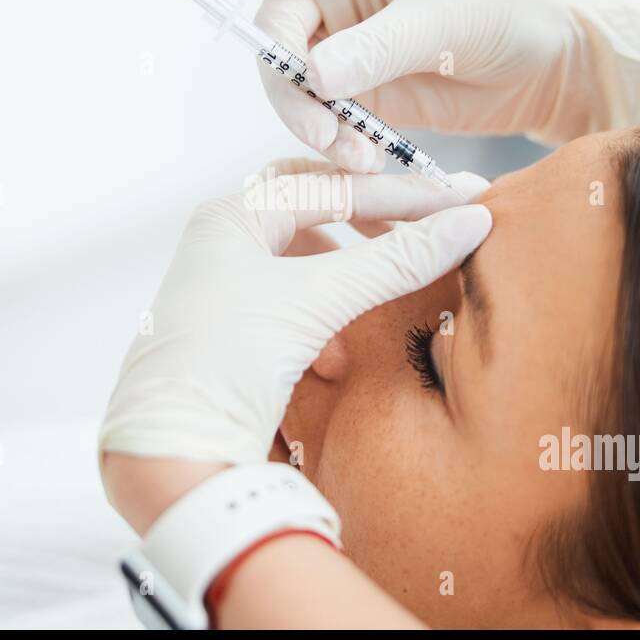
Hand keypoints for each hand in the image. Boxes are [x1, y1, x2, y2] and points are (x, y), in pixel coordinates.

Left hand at [99, 163, 491, 482]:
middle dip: (373, 223)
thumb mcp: (317, 301)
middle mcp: (223, 242)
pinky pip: (293, 304)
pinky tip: (336, 359)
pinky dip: (324, 320)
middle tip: (427, 228)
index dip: (405, 196)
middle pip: (316, 210)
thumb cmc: (227, 362)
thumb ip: (395, 260)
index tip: (462, 200)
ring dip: (349, 277)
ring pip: (305, 261)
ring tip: (386, 293)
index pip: (333, 186)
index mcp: (232, 216)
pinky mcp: (233, 332)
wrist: (170, 453)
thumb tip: (470, 223)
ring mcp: (224, 288)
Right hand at [121, 0, 639, 166]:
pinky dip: (333, 146)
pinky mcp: (354, 93)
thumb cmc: (503, 9)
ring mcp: (338, 45)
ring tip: (356, 157)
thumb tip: (314, 77)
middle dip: (292, 92)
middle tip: (332, 135)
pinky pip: (320, 120)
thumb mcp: (444, 20)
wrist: (546, 60)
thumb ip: (378, 47)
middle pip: (270, 40)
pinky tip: (364, 164)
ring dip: (313, 127)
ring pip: (289, 90)